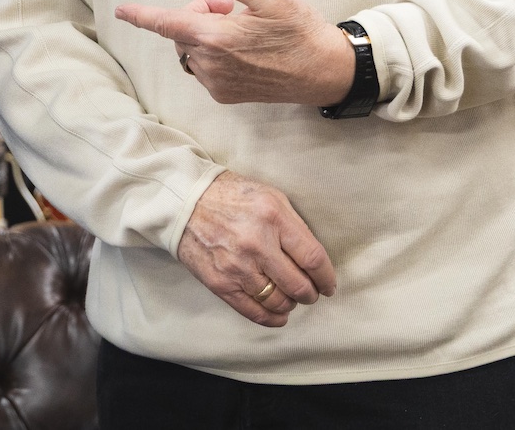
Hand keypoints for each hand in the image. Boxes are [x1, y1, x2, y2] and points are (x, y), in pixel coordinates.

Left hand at [115, 0, 353, 105]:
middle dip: (196, 14)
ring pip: (191, 51)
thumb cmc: (300, 31)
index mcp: (216, 38)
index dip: (141, 15)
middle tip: (230, 6)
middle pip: (180, 32)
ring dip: (204, 35)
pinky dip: (212, 54)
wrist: (324, 72)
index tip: (121, 11)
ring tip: (239, 27)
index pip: (166, 23)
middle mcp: (211, 63)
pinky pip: (204, 69)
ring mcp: (217, 83)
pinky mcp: (226, 94)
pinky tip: (242, 49)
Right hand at [177, 172, 336, 326]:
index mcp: (273, 217)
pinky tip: (279, 315)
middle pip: (298, 285)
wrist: (185, 202)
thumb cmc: (232, 196)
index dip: (326, 277)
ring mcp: (237, 266)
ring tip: (290, 297)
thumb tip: (314, 260)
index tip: (329, 284)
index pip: (313, 258)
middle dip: (311, 294)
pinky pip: (253, 312)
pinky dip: (272, 318)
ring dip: (291, 304)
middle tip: (311, 293)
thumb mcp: (270, 197)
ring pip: (278, 301)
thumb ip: (294, 226)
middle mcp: (256, 243)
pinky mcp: (220, 283)